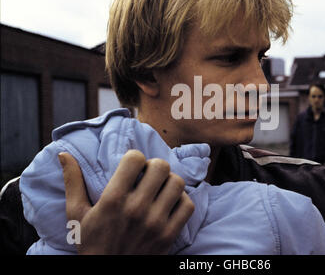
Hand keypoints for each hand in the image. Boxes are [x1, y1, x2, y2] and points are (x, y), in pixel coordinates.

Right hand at [58, 150, 193, 253]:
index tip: (131, 168)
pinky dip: (181, 201)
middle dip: (154, 167)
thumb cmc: (91, 243)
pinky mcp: (170, 235)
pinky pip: (188, 205)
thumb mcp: (77, 214)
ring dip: (169, 183)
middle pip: (161, 167)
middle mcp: (136, 209)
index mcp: (113, 200)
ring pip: (177, 183)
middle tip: (147, 177)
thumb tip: (63, 153)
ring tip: (159, 190)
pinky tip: (169, 204)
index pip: (135, 158)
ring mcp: (156, 223)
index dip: (134, 158)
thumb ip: (73, 182)